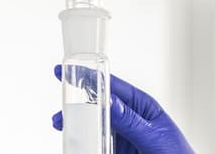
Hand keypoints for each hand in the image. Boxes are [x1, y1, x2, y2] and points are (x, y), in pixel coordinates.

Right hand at [52, 65, 194, 153]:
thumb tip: (109, 101)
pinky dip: (84, 141)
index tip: (69, 70)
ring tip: (63, 126)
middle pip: (98, 105)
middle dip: (77, 105)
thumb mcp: (153, 135)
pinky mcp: (115, 150)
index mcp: (142, 106)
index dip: (90, 76)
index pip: (112, 87)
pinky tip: (76, 141)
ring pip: (93, 125)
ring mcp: (122, 135)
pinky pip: (96, 143)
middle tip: (61, 110)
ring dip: (78, 125)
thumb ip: (130, 120)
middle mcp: (129, 118)